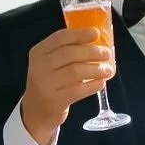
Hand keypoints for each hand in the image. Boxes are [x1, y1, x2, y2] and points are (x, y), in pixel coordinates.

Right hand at [21, 28, 114, 144]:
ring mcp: (46, 84)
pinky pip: (78, 90)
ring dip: (96, 69)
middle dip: (92, 52)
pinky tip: (101, 83)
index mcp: (39, 52)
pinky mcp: (55, 101)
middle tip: (107, 53)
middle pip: (70, 53)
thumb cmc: (50, 82)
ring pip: (75, 71)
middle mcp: (39, 66)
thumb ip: (67, 52)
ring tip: (108, 70)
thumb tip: (97, 43)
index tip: (96, 33)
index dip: (80, 34)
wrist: (36, 110)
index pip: (60, 38)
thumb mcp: (51, 64)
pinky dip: (93, 85)